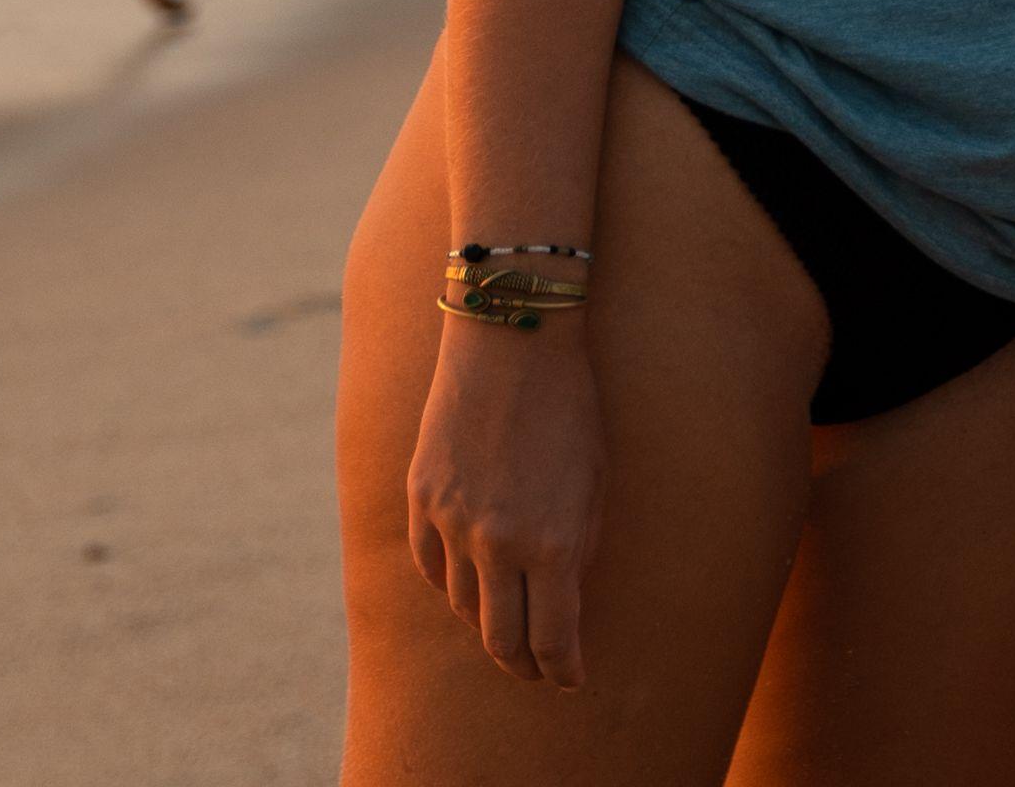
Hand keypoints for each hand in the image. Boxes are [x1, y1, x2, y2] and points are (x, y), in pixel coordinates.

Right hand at [407, 315, 605, 684]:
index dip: (563, 670)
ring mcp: (452, 521)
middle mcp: (496, 543)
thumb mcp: (594, 481)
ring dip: (486, 621)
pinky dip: (449, 584)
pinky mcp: (420, 497)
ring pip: (462, 606)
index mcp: (551, 543)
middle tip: (537, 669)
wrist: (511, 336)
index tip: (571, 677)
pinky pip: (430, 566)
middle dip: (523, 664)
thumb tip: (564, 600)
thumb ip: (577, 548)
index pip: (553, 641)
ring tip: (505, 622)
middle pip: (501, 640)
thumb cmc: (569, 404)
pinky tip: (467, 584)